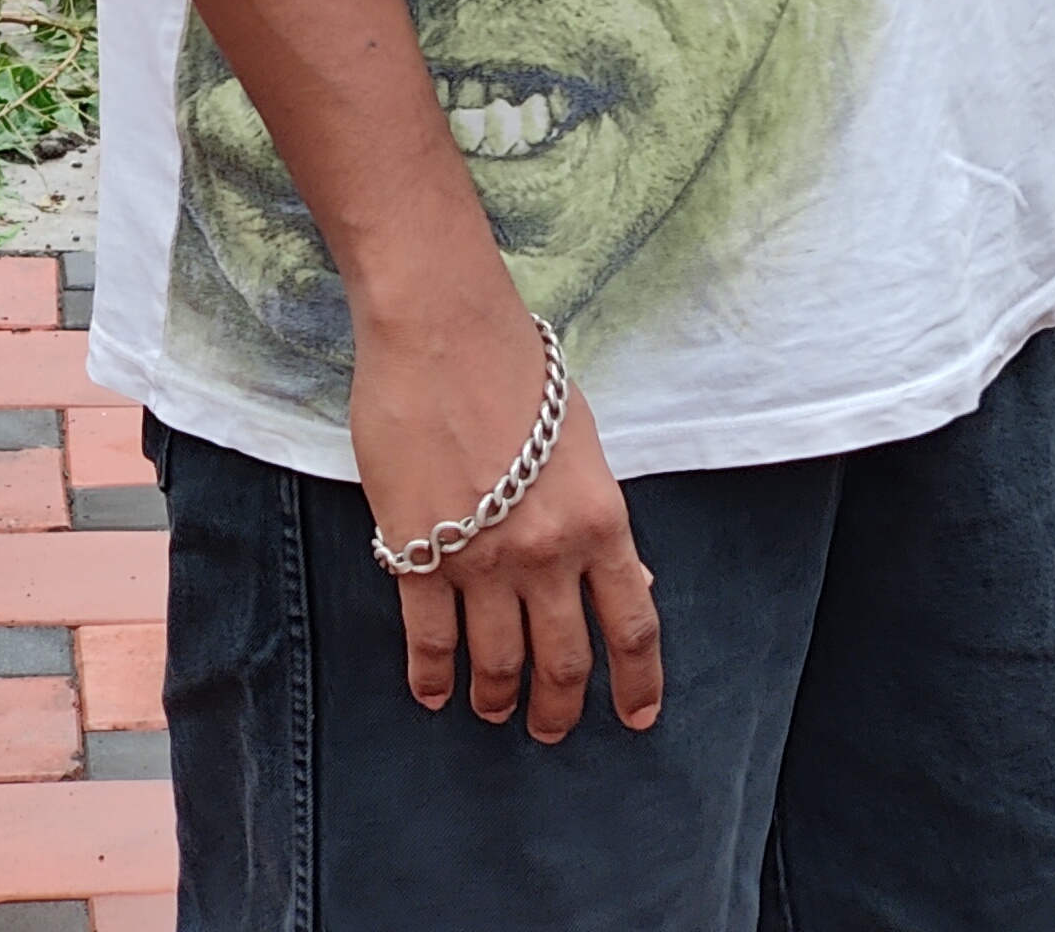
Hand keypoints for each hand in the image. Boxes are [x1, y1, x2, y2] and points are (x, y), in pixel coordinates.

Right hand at [351, 300, 662, 744]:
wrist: (441, 328)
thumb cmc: (515, 366)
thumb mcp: (580, 440)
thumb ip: (597, 516)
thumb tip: (626, 578)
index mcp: (599, 518)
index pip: (631, 624)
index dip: (637, 682)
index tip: (636, 718)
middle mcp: (547, 552)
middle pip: (563, 660)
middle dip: (558, 707)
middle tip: (549, 727)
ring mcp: (481, 558)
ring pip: (496, 662)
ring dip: (496, 697)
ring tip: (492, 708)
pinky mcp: (417, 552)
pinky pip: (429, 639)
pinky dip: (432, 675)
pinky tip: (433, 690)